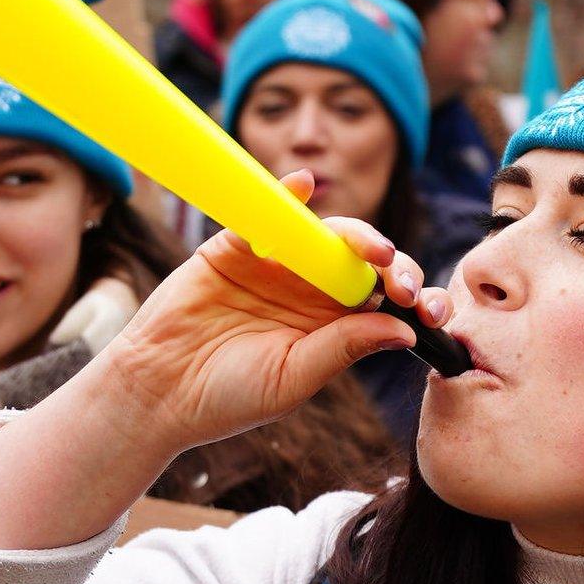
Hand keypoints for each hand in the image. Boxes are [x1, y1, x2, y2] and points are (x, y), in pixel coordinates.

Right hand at [106, 169, 453, 452]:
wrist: (157, 391)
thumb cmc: (226, 396)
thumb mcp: (294, 377)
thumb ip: (344, 348)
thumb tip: (406, 329)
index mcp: (333, 323)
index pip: (384, 297)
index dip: (411, 295)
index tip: (425, 308)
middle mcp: (311, 288)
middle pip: (363, 260)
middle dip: (392, 264)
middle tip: (400, 281)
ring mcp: (276, 263)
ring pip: (325, 233)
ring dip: (355, 234)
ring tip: (372, 250)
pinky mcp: (236, 244)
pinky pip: (267, 211)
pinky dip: (286, 194)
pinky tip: (303, 187)